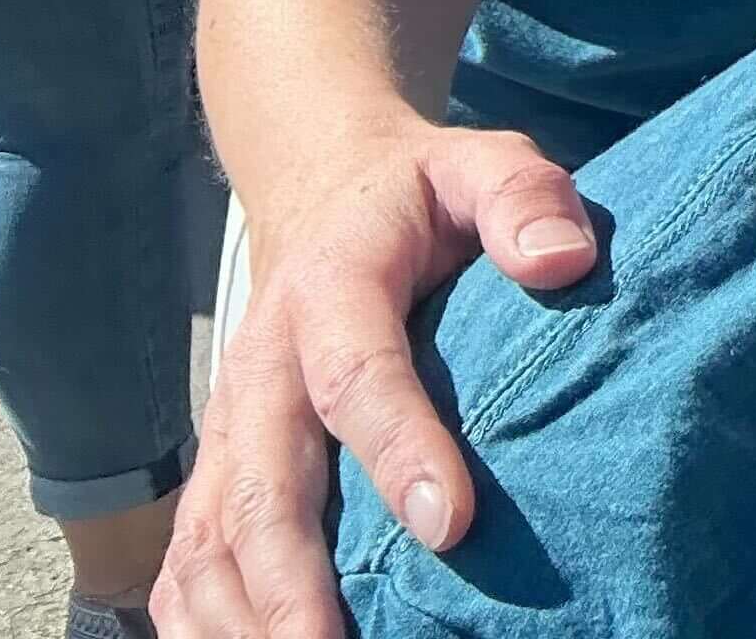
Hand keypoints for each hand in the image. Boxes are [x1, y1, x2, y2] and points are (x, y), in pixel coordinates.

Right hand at [151, 125, 599, 638]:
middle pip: (266, 486)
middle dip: (294, 580)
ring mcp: (230, 424)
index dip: (401, 451)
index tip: (452, 523)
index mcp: (331, 288)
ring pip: (212, 537)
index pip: (359, 377)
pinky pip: (188, 554)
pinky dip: (199, 617)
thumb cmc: (423, 194)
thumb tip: (566, 258)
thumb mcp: (482, 161)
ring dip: (242, 616)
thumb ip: (525, 197)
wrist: (322, 187)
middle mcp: (262, 367)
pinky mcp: (220, 464)